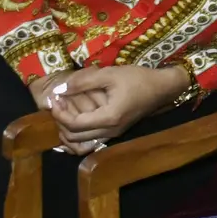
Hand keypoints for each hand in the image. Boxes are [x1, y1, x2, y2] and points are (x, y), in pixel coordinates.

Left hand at [47, 65, 189, 153]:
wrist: (162, 88)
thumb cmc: (138, 79)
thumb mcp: (110, 74)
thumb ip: (83, 82)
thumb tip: (60, 89)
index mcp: (108, 118)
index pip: (73, 124)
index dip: (59, 113)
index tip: (54, 98)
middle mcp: (109, 132)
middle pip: (73, 137)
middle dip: (60, 121)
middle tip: (57, 104)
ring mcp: (113, 134)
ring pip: (80, 143)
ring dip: (68, 129)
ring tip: (64, 112)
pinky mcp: (115, 132)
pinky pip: (90, 141)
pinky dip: (78, 134)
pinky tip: (76, 119)